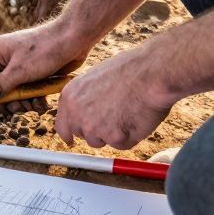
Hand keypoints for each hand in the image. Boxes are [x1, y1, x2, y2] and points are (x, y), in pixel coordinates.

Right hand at [0, 19, 94, 116]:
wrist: (73, 39)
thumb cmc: (44, 50)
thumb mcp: (18, 72)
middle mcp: (5, 58)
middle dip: (7, 102)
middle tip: (16, 109)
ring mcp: (20, 65)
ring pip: (14, 92)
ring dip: (23, 102)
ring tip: (34, 104)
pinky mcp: (34, 72)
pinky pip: (28, 90)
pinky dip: (34, 98)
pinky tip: (43, 102)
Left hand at [53, 48, 179, 148]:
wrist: (151, 72)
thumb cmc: (130, 70)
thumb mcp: (96, 78)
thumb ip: (86, 97)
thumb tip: (87, 111)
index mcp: (70, 96)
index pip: (62, 125)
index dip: (70, 133)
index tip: (72, 139)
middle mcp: (77, 114)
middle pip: (83, 136)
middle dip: (97, 131)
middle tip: (115, 116)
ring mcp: (94, 128)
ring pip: (102, 141)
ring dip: (114, 133)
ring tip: (128, 111)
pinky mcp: (113, 138)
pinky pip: (122, 144)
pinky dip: (131, 136)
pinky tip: (137, 117)